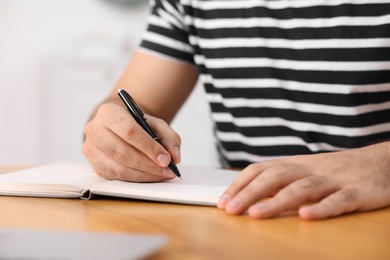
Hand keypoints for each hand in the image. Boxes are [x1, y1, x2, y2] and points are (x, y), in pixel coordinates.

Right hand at [82, 101, 180, 181]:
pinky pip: (116, 177)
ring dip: (143, 175)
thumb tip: (175, 156)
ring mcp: (91, 149)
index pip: (129, 131)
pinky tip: (149, 177)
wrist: (118, 126)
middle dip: (148, 165)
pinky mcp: (94, 165)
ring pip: (118, 169)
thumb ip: (169, 137)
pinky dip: (135, 180)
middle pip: (122, 152)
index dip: (149, 147)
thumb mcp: (155, 123)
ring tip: (162, 175)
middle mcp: (94, 130)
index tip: (166, 159)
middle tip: (167, 170)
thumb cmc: (136, 124)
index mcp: (108, 112)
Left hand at [217, 143, 389, 219]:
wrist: (383, 161)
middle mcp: (312, 169)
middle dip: (250, 193)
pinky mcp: (358, 192)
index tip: (222, 201)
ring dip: (277, 202)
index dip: (240, 184)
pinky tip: (306, 216)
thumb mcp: (309, 171)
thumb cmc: (339, 170)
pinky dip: (322, 208)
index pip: (262, 169)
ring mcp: (335, 179)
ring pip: (302, 188)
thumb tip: (252, 196)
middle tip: (230, 210)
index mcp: (297, 164)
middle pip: (276, 177)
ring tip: (256, 214)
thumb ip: (284, 181)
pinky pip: (339, 200)